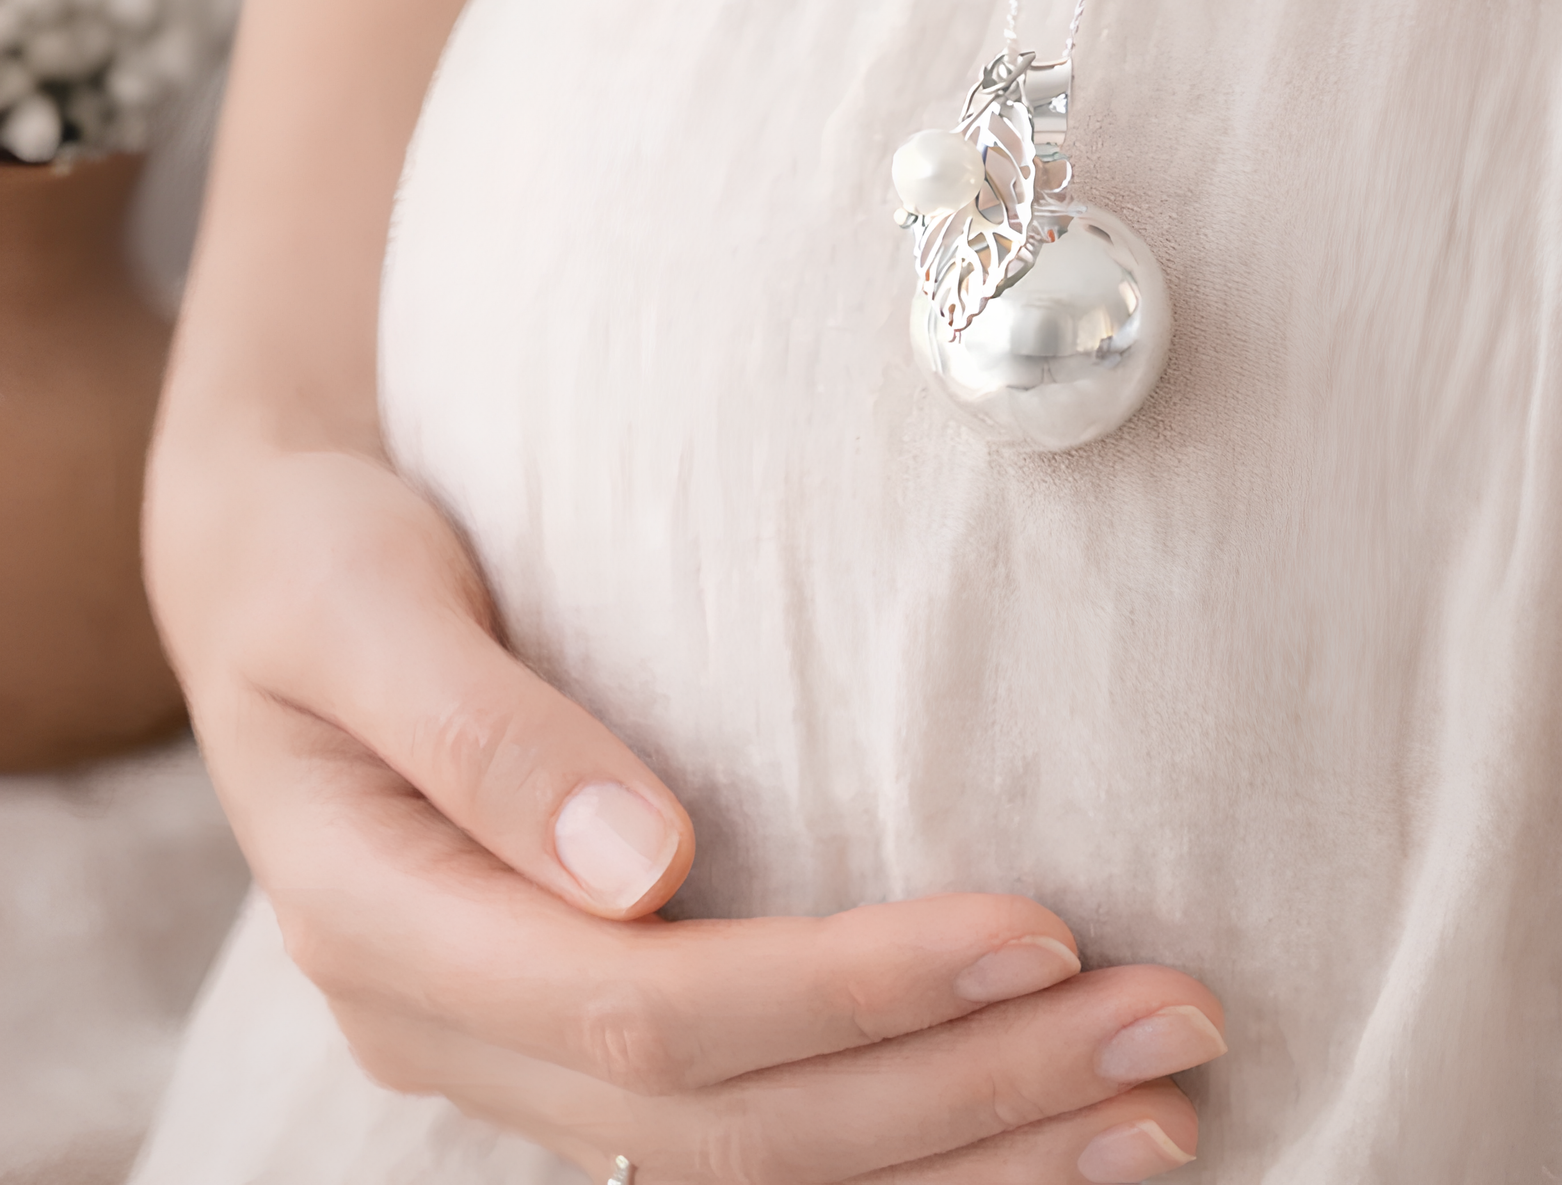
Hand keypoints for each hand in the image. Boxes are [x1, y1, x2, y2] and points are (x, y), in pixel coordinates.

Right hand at [146, 439, 1225, 1180]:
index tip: (1046, 930)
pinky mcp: (573, 1027)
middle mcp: (456, 1027)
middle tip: (1176, 1036)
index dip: (851, 991)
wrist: (266, 573)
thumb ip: (482, 735)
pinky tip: (1031, 1126)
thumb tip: (638, 865)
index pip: (651, 1014)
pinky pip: (746, 1132)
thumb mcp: (358, 606)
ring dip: (965, 1152)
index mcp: (392, 930)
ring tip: (1156, 1118)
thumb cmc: (321, 556)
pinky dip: (902, 1145)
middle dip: (966, 1095)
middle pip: (734, 1127)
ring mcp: (513, 1047)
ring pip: (754, 1169)